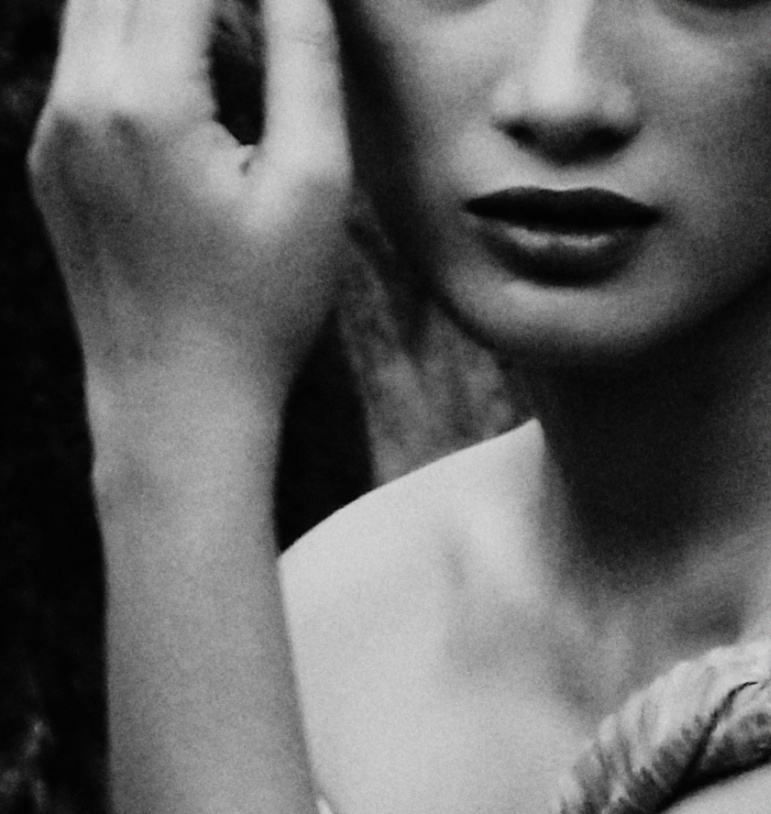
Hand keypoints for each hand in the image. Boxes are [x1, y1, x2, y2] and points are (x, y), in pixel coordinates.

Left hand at [28, 0, 349, 438]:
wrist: (177, 406)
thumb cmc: (261, 309)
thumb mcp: (314, 186)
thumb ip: (305, 60)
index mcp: (146, 100)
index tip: (284, 6)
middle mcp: (80, 99)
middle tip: (260, 24)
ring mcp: (52, 128)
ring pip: (95, 5)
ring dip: (164, 6)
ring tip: (231, 52)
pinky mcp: (47, 157)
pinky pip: (84, 61)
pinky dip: (136, 47)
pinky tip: (196, 101)